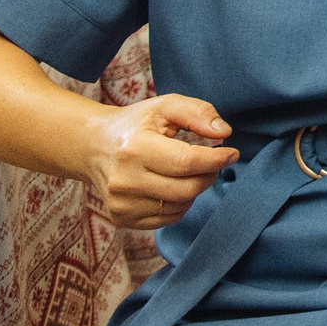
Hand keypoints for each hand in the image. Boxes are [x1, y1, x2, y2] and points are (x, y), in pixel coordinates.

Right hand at [83, 93, 237, 229]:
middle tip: (212, 162)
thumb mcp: (166, 106)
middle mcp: (124, 181)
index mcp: (134, 149)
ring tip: (187, 171)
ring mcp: (121, 204)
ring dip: (195, 189)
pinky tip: (172, 185)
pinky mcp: (122, 218)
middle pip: (187, 189)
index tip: (232, 153)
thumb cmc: (136, 124)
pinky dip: (180, 203)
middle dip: (209, 174)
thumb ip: (198, 113)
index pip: (186, 162)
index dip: (216, 159)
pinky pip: (168, 218)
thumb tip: (224, 133)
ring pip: (180, 206)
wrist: (94, 146)